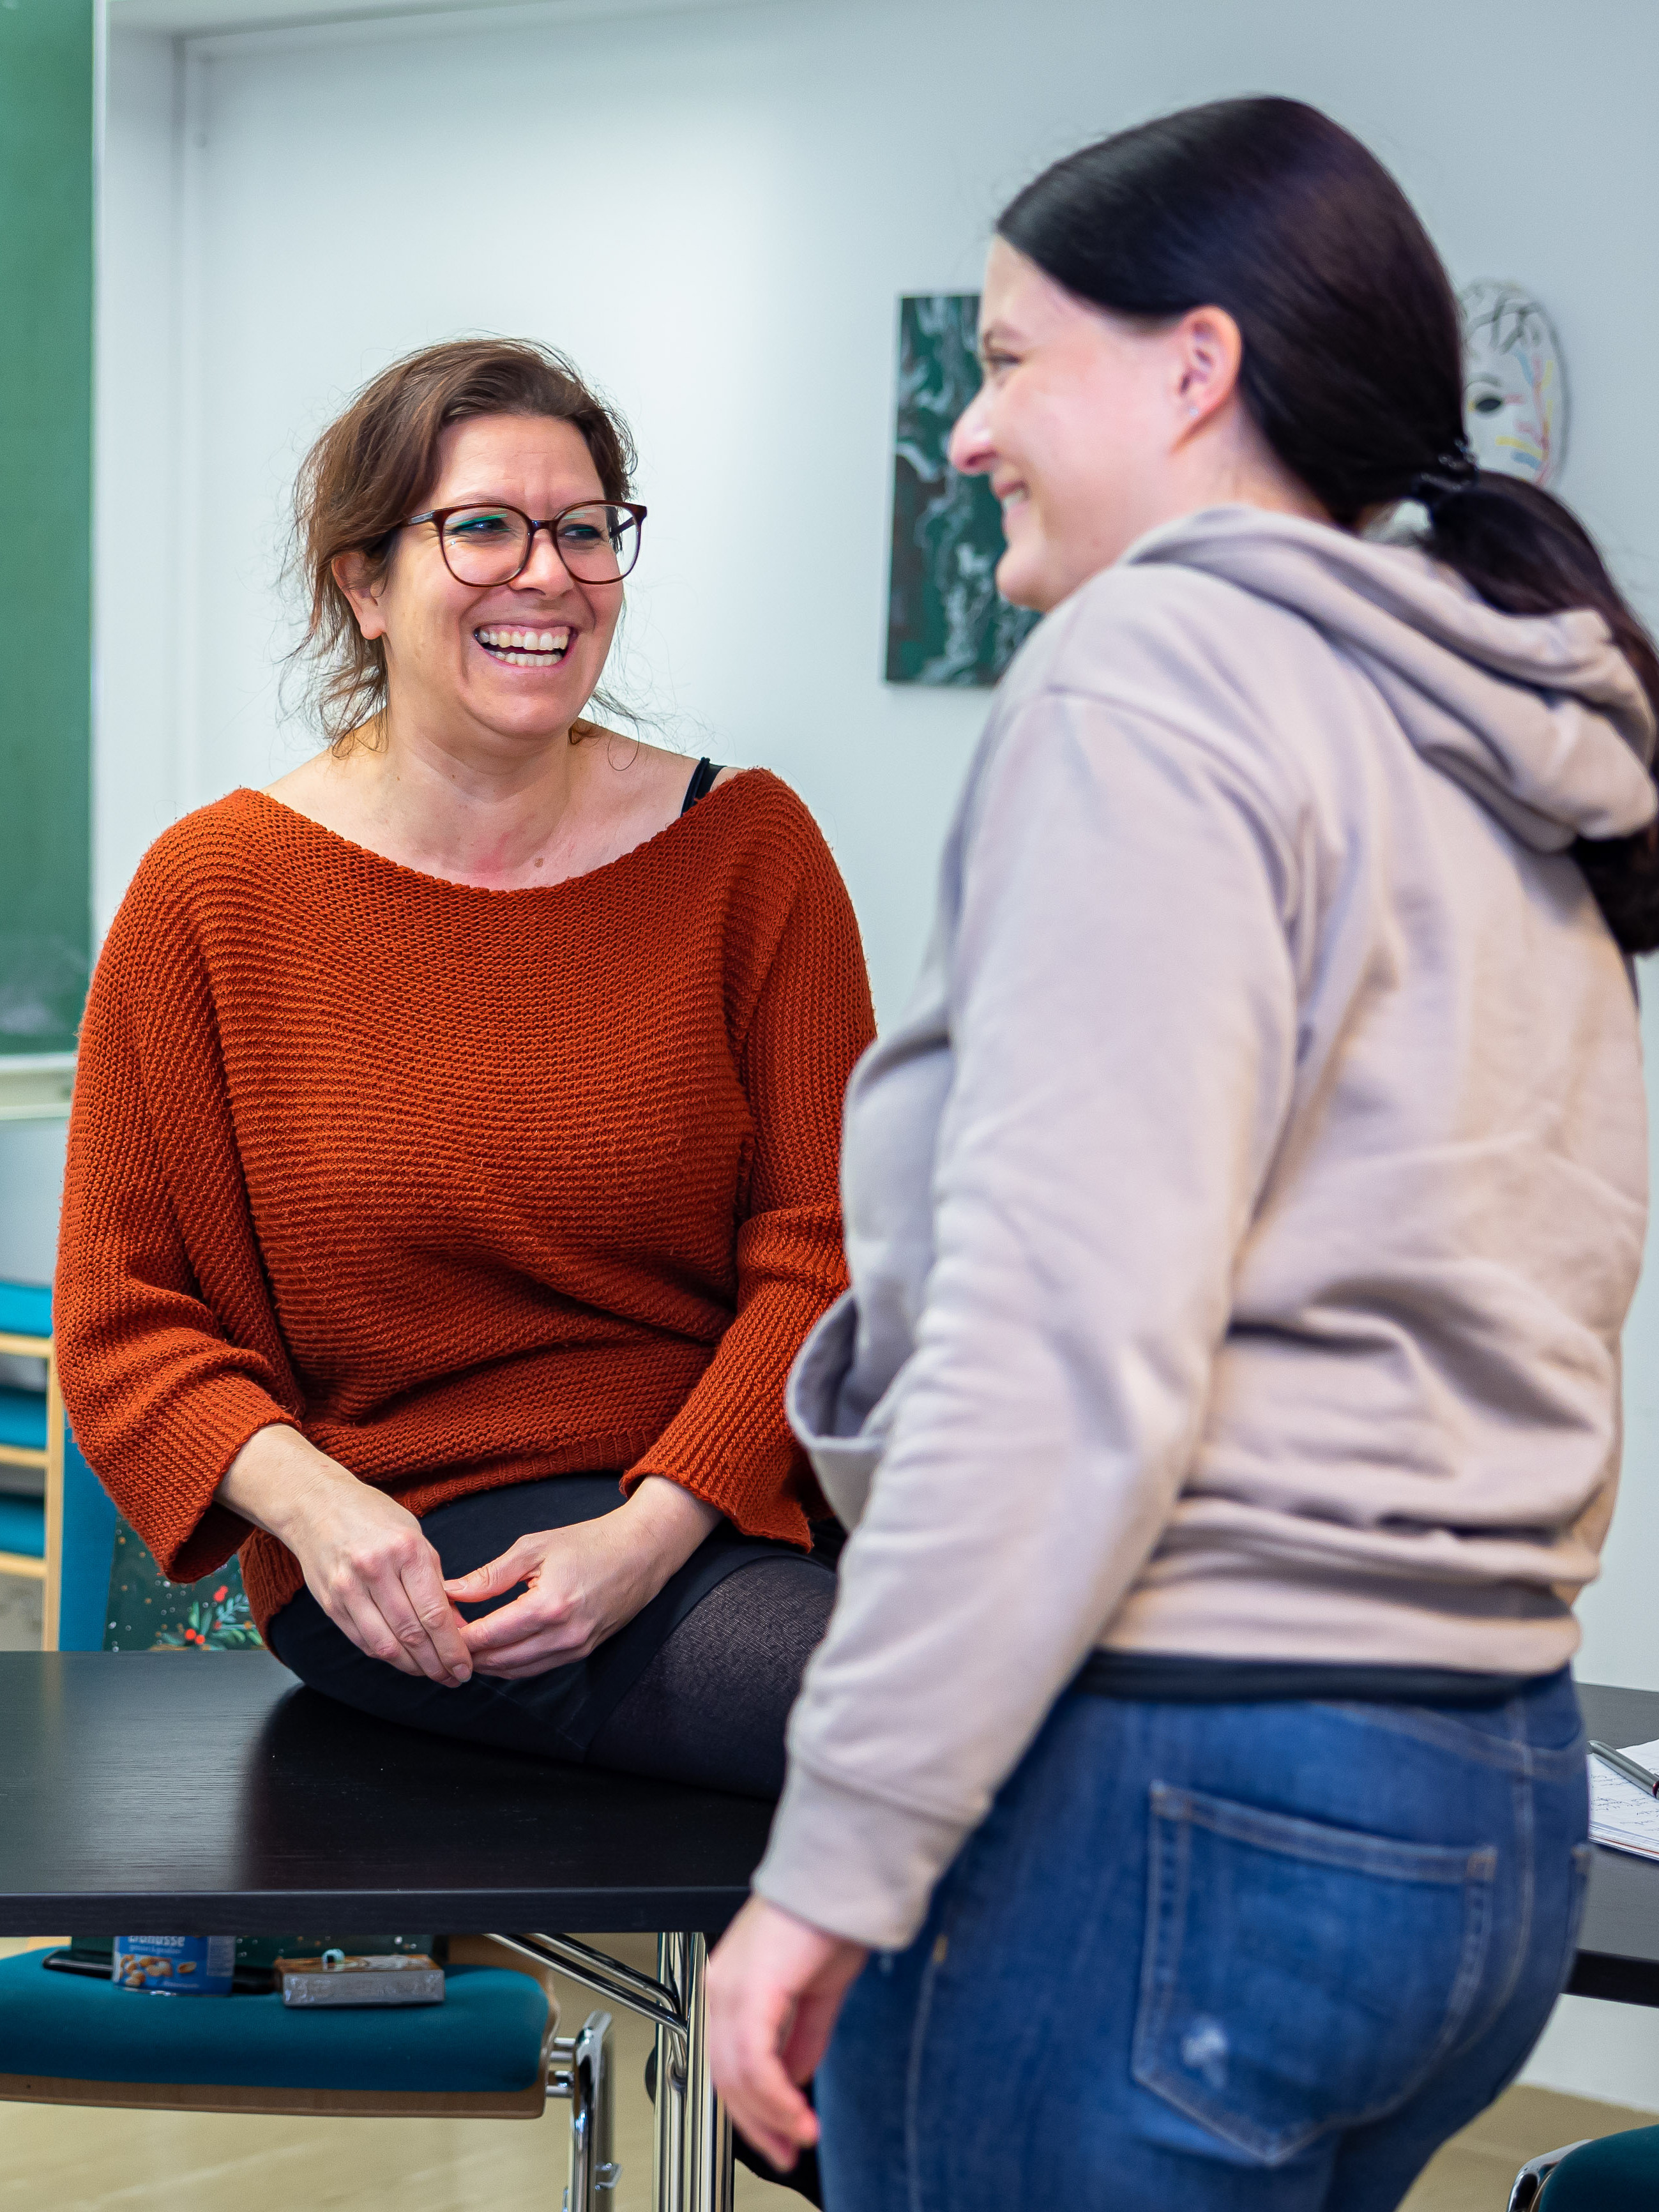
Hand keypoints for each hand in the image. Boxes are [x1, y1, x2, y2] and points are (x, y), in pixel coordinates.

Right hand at [218, 1424, 471, 1686]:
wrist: (316, 1505)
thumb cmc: (374, 1517)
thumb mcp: (416, 1538)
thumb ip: (436, 1583)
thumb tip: (459, 1627)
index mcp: (406, 1550)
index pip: (434, 1613)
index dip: (452, 1647)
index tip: (466, 1666)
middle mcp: (375, 1570)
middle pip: (411, 1634)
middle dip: (436, 1664)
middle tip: (453, 1678)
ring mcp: (348, 1588)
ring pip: (384, 1645)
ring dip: (411, 1667)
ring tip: (431, 1675)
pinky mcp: (330, 1603)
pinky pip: (362, 1641)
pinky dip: (385, 1656)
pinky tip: (402, 1660)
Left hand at [444, 1474, 720, 1678]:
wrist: (642, 1552)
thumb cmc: (589, 1542)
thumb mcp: (535, 1547)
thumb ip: (490, 1575)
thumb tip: (450, 1591)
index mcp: (548, 1606)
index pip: (488, 1636)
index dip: (455, 1636)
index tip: (432, 1627)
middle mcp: (563, 1636)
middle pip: (498, 1661)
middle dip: (466, 1655)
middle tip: (439, 1641)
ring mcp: (575, 1649)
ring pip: (516, 1672)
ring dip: (486, 1664)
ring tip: (460, 1649)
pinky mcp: (582, 1653)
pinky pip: (536, 1670)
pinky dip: (510, 1665)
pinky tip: (493, 1652)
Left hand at [707, 1896, 868, 2170]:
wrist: (841, 1880)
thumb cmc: (828, 1919)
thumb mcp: (817, 1991)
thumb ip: (803, 2036)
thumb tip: (795, 2077)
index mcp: (731, 1985)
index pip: (726, 2063)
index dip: (753, 2107)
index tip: (782, 2135)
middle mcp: (721, 1987)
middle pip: (725, 2076)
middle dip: (758, 2123)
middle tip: (787, 2150)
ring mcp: (730, 1989)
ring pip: (736, 2075)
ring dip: (770, 2117)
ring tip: (800, 2137)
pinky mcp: (748, 1991)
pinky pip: (753, 2062)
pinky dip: (775, 2097)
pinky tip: (798, 2113)